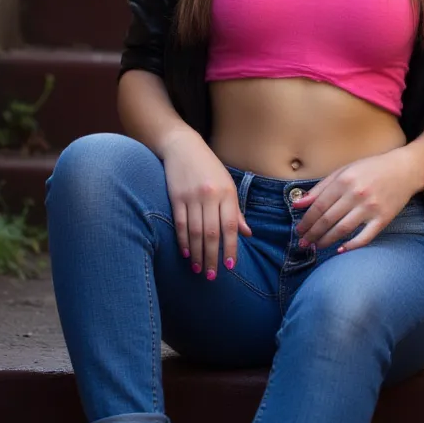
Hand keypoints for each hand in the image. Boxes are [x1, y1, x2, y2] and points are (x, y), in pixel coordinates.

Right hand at [160, 128, 251, 278]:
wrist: (183, 147)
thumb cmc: (209, 168)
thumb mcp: (227, 185)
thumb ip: (235, 211)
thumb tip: (247, 234)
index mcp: (227, 193)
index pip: (230, 226)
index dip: (230, 247)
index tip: (230, 266)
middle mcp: (210, 196)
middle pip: (211, 232)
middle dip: (212, 257)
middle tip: (212, 275)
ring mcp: (192, 196)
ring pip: (195, 231)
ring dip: (197, 253)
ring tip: (198, 269)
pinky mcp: (175, 197)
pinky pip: (180, 223)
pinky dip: (183, 240)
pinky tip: (186, 253)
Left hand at [292, 149, 420, 252]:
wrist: (404, 169)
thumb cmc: (371, 169)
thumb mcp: (344, 171)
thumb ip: (321, 187)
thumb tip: (298, 204)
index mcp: (344, 180)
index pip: (319, 206)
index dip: (306, 220)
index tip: (299, 230)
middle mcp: (356, 194)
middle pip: (328, 219)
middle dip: (312, 233)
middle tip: (303, 243)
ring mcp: (370, 207)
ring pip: (342, 229)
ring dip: (326, 241)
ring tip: (317, 246)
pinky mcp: (383, 218)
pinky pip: (365, 237)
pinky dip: (351, 245)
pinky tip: (340, 250)